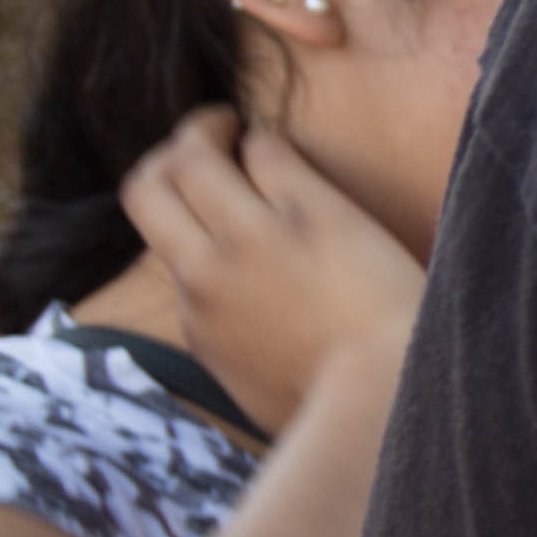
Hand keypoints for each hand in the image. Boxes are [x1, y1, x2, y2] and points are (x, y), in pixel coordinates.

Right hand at [117, 110, 422, 436]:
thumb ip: (242, 365)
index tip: (211, 221)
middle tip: (195, 145)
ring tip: (226, 124)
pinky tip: (276, 141)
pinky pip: (265, 151)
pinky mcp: (306, 210)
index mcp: (201, 323)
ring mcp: (252, 237)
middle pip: (146, 192)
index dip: (187, 232)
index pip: (170, 257)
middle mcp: (209, 274)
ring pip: (190, 159)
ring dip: (203, 130)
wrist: (389, 398)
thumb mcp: (267, 403)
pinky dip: (263, 139)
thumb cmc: (348, 412)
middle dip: (163, 159)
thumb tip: (246, 357)